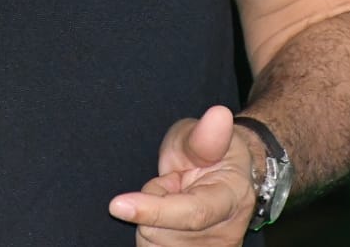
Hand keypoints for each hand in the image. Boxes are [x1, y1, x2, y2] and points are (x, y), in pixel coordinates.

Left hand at [109, 106, 256, 245]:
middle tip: (172, 183)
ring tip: (172, 199)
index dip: (153, 209)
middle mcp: (226, 234)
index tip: (116, 204)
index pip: (191, 213)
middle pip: (162, 232)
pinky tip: (166, 220)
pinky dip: (151, 232)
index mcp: (233, 198)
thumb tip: (218, 115)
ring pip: (153, 244)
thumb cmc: (212, 153)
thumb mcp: (203, 136)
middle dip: (151, 204)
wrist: (225, 177)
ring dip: (151, 220)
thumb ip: (204, 135)